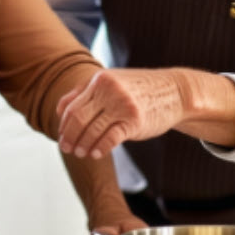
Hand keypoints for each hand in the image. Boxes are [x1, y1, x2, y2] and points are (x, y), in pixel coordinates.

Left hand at [56, 68, 184, 158]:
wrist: (175, 92)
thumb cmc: (139, 89)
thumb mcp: (111, 82)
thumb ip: (84, 92)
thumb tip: (59, 110)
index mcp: (99, 80)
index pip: (72, 106)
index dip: (64, 125)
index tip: (62, 137)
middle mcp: (109, 90)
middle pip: (79, 119)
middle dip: (70, 137)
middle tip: (67, 149)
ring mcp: (122, 105)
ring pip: (93, 130)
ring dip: (83, 146)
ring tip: (81, 154)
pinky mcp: (135, 121)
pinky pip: (110, 139)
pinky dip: (100, 148)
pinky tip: (97, 154)